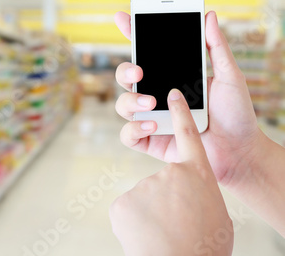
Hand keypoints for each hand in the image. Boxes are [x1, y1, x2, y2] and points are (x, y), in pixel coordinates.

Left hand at [110, 90, 233, 255]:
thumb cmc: (204, 246)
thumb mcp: (214, 212)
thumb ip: (198, 192)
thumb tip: (187, 192)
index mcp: (196, 174)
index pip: (187, 134)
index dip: (180, 113)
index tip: (172, 94)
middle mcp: (168, 174)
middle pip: (162, 181)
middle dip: (166, 198)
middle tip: (174, 219)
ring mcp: (143, 185)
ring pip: (145, 198)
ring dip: (152, 214)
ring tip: (163, 233)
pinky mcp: (122, 201)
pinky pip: (129, 209)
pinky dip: (136, 223)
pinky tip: (146, 235)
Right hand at [115, 11, 261, 185]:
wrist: (239, 150)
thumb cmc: (236, 113)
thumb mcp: (230, 75)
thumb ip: (217, 47)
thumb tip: (209, 15)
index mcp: (171, 76)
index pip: (146, 53)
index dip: (132, 34)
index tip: (124, 17)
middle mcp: (156, 95)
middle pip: (125, 78)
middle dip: (124, 71)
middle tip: (139, 72)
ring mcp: (150, 118)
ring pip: (123, 105)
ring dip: (131, 101)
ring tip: (152, 103)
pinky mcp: (150, 140)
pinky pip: (128, 135)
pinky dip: (134, 129)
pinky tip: (153, 125)